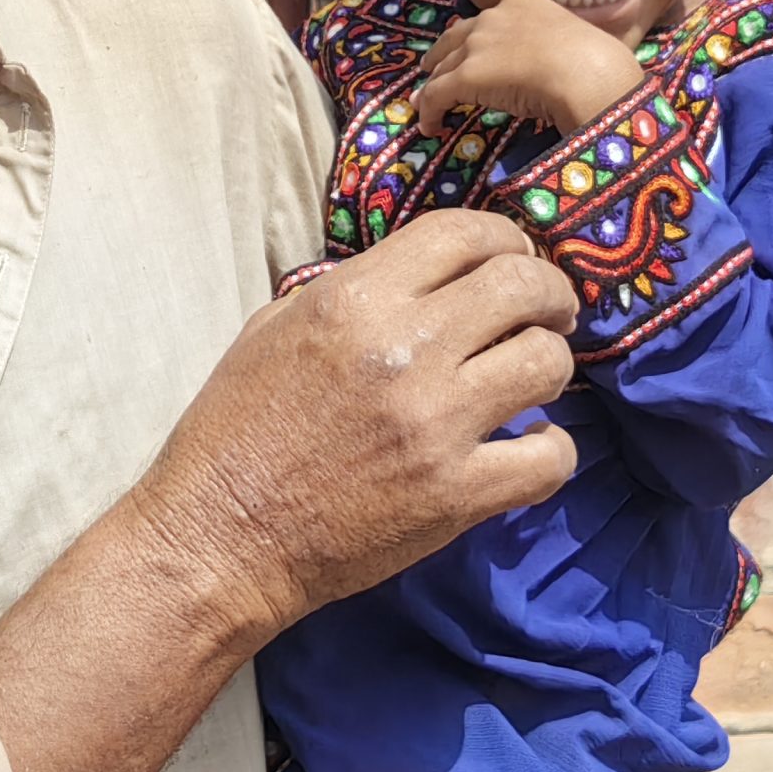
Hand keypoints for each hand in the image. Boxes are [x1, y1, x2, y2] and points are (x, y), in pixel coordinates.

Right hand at [129, 211, 579, 641]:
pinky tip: (531, 448)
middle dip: (550, 292)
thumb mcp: (274, 327)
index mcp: (356, 300)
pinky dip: (552, 450)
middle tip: (549, 312)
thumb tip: (418, 280)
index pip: (464, 233)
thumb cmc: (234, 429)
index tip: (514, 256)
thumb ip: (349, 291)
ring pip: (547, 362)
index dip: (506, 236)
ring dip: (552, 363)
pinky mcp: (456, 495)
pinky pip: (550, 458)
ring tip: (535, 376)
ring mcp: (436, 424)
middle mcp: (405, 349)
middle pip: (523, 284)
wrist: (220, 538)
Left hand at [415, 0, 646, 135]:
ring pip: (443, 67)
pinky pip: (436, 94)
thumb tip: (558, 66)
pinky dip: (429, 110)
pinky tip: (430, 126)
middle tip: (432, 70)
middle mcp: (493, 17)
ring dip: (433, 87)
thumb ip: (552, 46)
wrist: (586, 72)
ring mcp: (476, 45)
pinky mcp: (465, 75)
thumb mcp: (570, 40)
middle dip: (441, 56)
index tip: (466, 51)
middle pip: (456, 39)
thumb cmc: (592, 62)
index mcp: (521, 2)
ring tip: (426, 104)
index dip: (471, 39)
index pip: (486, 21)